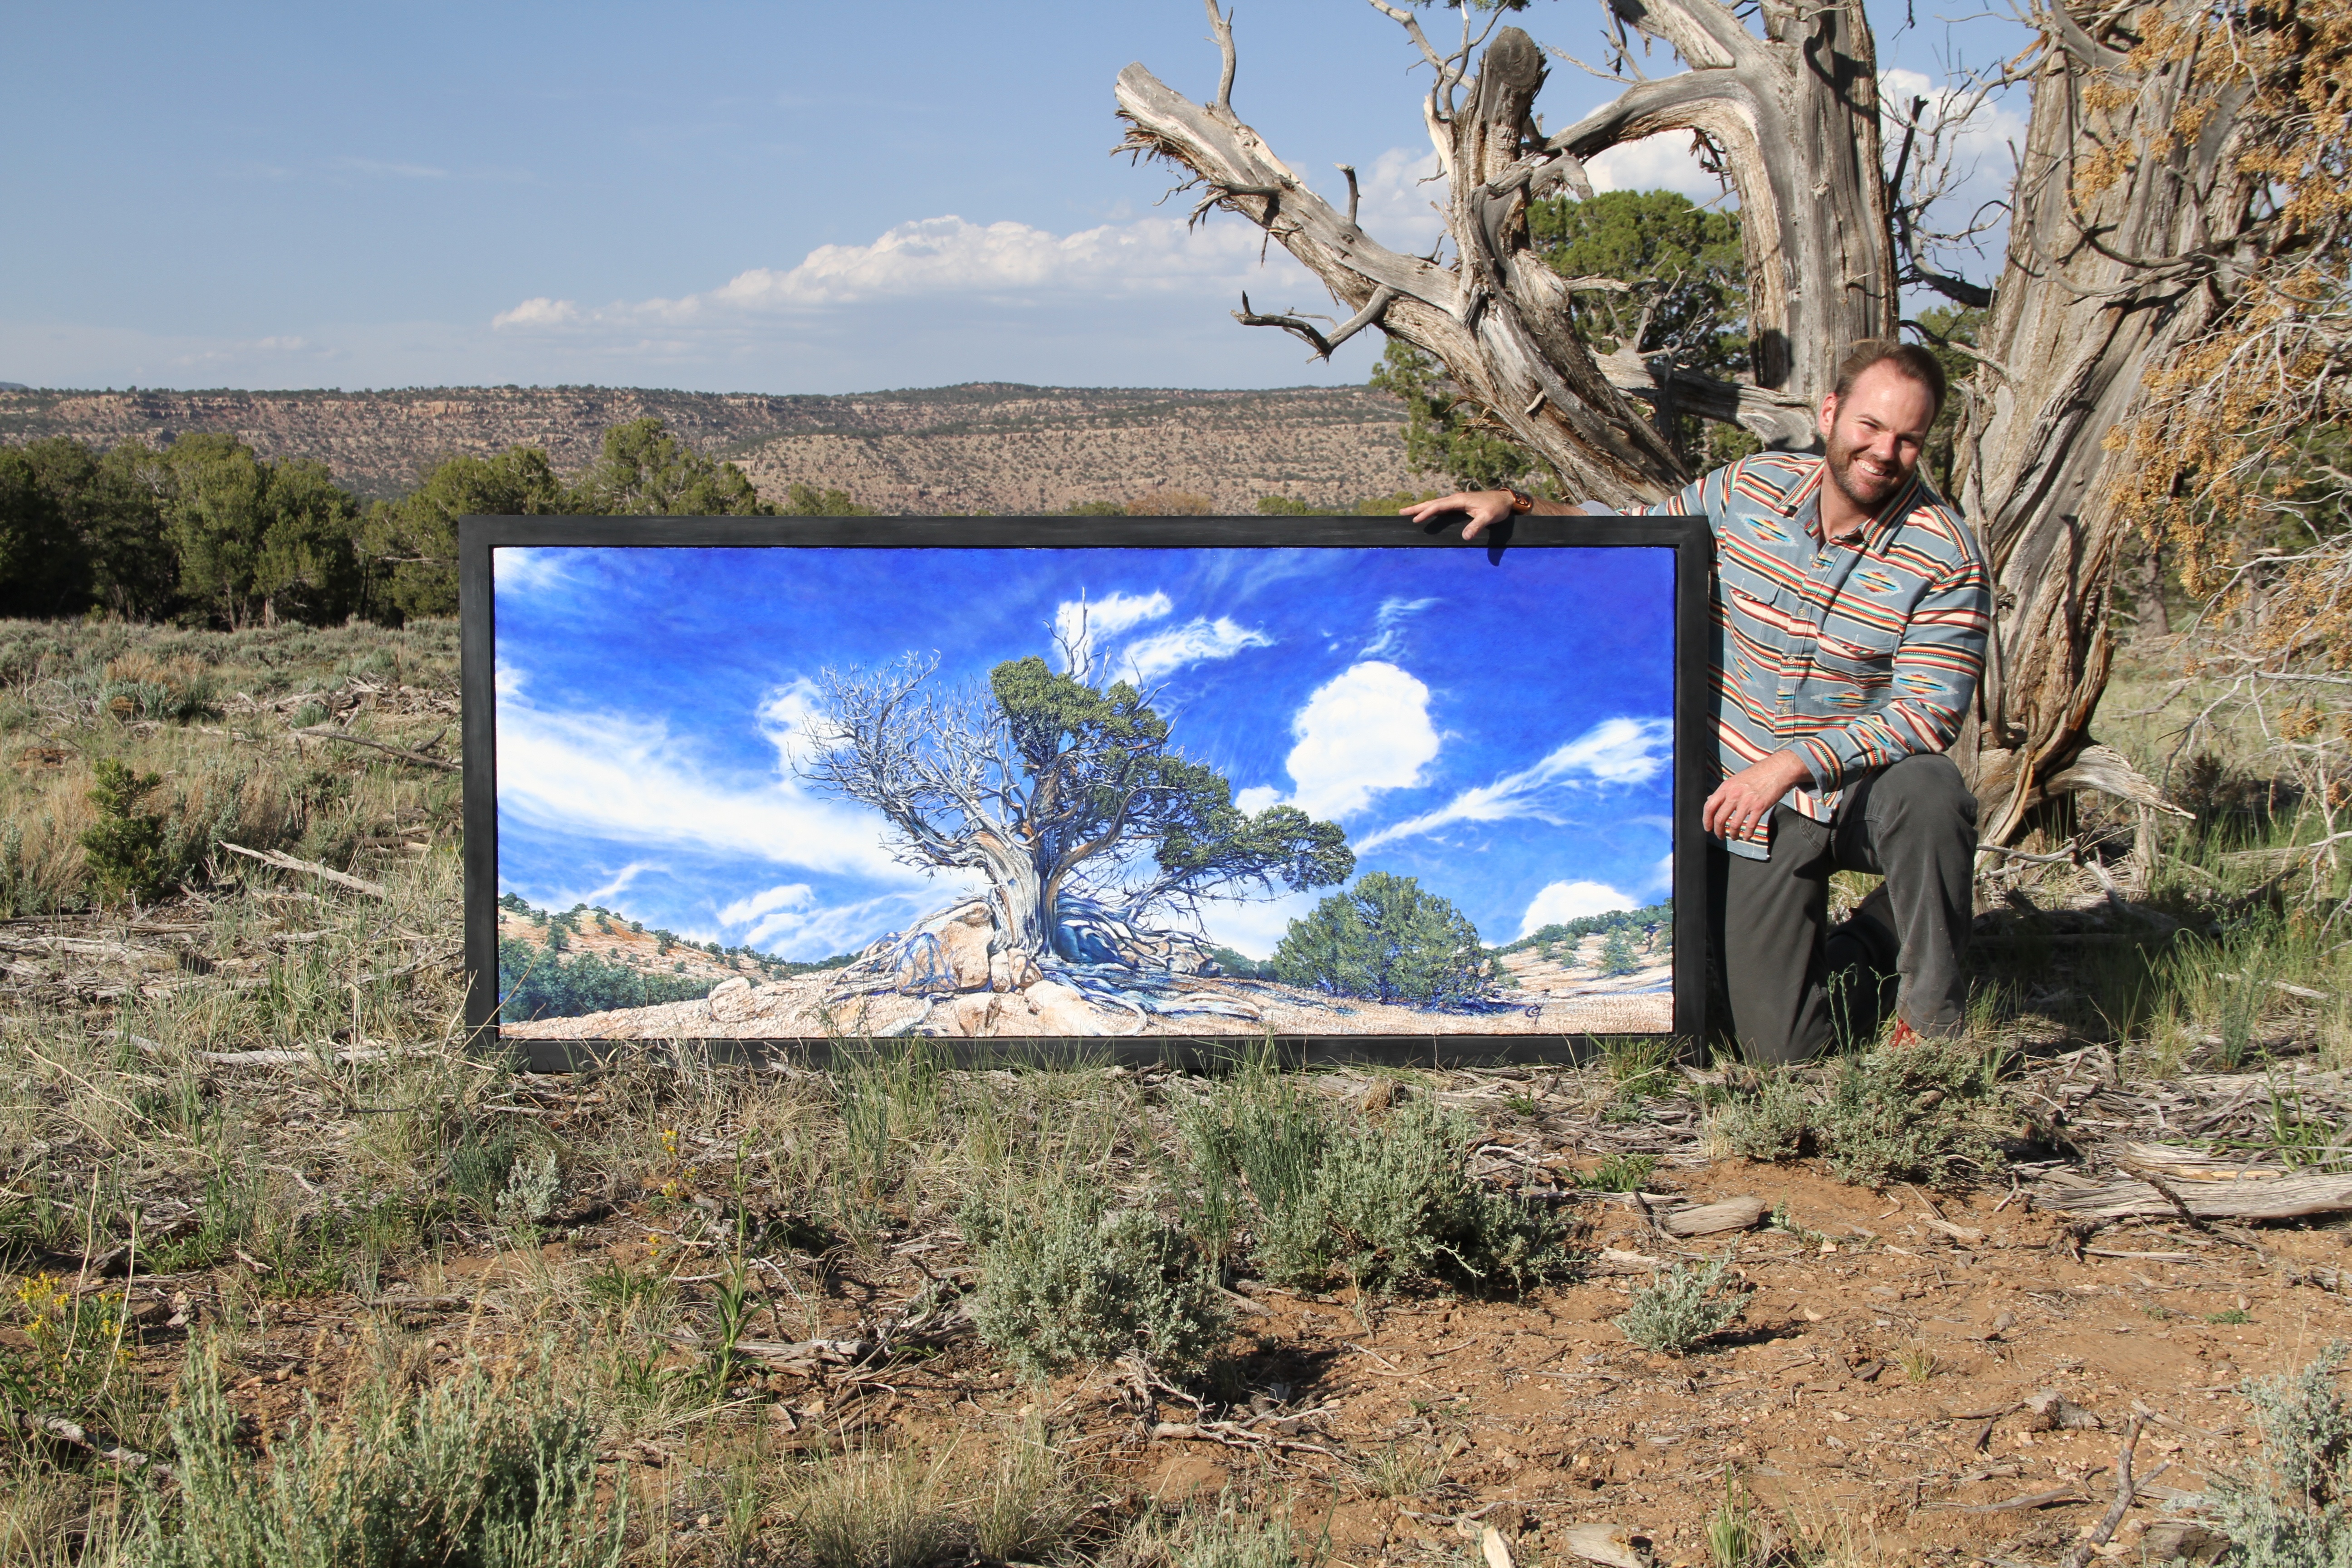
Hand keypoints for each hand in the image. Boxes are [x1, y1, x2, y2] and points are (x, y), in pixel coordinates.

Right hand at [1400, 490, 1516, 540]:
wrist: (1505, 500)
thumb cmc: (1497, 508)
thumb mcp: (1489, 517)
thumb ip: (1476, 526)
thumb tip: (1464, 537)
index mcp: (1460, 500)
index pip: (1439, 505)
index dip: (1427, 512)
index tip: (1416, 519)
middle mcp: (1456, 498)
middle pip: (1433, 503)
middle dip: (1417, 508)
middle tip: (1402, 512)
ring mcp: (1457, 501)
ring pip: (1436, 504)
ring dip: (1422, 508)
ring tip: (1409, 513)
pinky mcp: (1460, 504)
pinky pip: (1441, 507)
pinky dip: (1432, 510)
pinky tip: (1427, 513)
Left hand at [1702, 751, 1815, 840]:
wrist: (1778, 769)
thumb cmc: (1757, 774)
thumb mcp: (1735, 779)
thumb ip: (1723, 791)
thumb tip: (1710, 800)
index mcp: (1726, 787)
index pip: (1709, 806)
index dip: (1706, 820)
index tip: (1708, 828)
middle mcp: (1734, 794)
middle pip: (1719, 818)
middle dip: (1718, 831)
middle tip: (1720, 836)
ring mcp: (1747, 801)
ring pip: (1734, 824)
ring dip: (1733, 834)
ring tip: (1734, 837)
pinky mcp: (1760, 807)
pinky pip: (1750, 825)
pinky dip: (1747, 834)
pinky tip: (1746, 837)